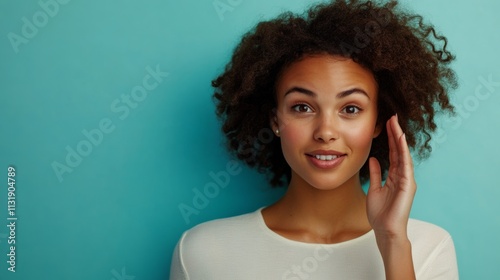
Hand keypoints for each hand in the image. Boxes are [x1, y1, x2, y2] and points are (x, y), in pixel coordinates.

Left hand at [366, 115, 416, 238]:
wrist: (385, 230)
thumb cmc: (380, 213)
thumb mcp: (374, 189)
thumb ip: (375, 173)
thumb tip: (373, 159)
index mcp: (394, 176)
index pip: (393, 153)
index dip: (390, 138)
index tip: (387, 123)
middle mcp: (402, 176)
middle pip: (399, 150)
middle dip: (395, 133)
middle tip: (392, 117)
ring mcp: (406, 180)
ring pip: (403, 154)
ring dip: (399, 138)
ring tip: (396, 123)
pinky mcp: (408, 185)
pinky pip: (405, 165)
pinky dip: (404, 151)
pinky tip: (401, 140)